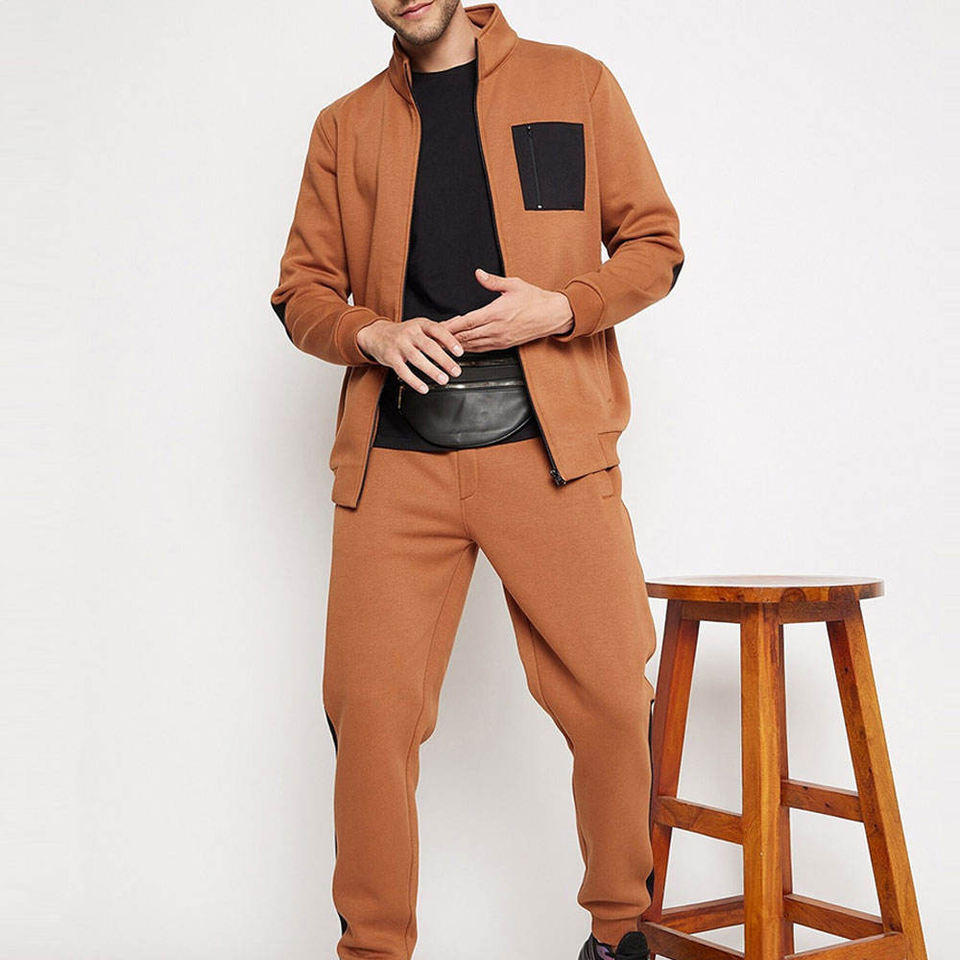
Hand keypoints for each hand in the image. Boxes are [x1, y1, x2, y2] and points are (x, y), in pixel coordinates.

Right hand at [356, 317, 464, 392]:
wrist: (377, 335)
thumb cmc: (404, 333)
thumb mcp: (420, 327)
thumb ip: (438, 330)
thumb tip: (459, 324)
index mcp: (420, 324)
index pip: (437, 330)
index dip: (449, 341)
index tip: (460, 352)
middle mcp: (410, 333)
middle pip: (429, 346)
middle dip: (444, 360)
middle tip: (456, 371)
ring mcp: (399, 345)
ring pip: (417, 358)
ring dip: (432, 370)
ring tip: (443, 380)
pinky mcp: (391, 357)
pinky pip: (403, 371)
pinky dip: (414, 381)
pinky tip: (424, 388)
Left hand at [440, 269, 573, 349]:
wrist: (553, 315)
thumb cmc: (535, 299)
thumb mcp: (513, 284)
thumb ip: (493, 281)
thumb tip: (478, 273)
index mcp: (496, 313)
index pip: (467, 322)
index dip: (450, 326)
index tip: (438, 327)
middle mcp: (497, 329)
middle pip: (466, 336)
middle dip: (448, 338)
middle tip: (433, 338)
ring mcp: (500, 339)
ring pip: (473, 345)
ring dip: (457, 346)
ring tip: (442, 345)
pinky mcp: (505, 345)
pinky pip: (482, 349)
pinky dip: (469, 348)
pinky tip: (461, 348)